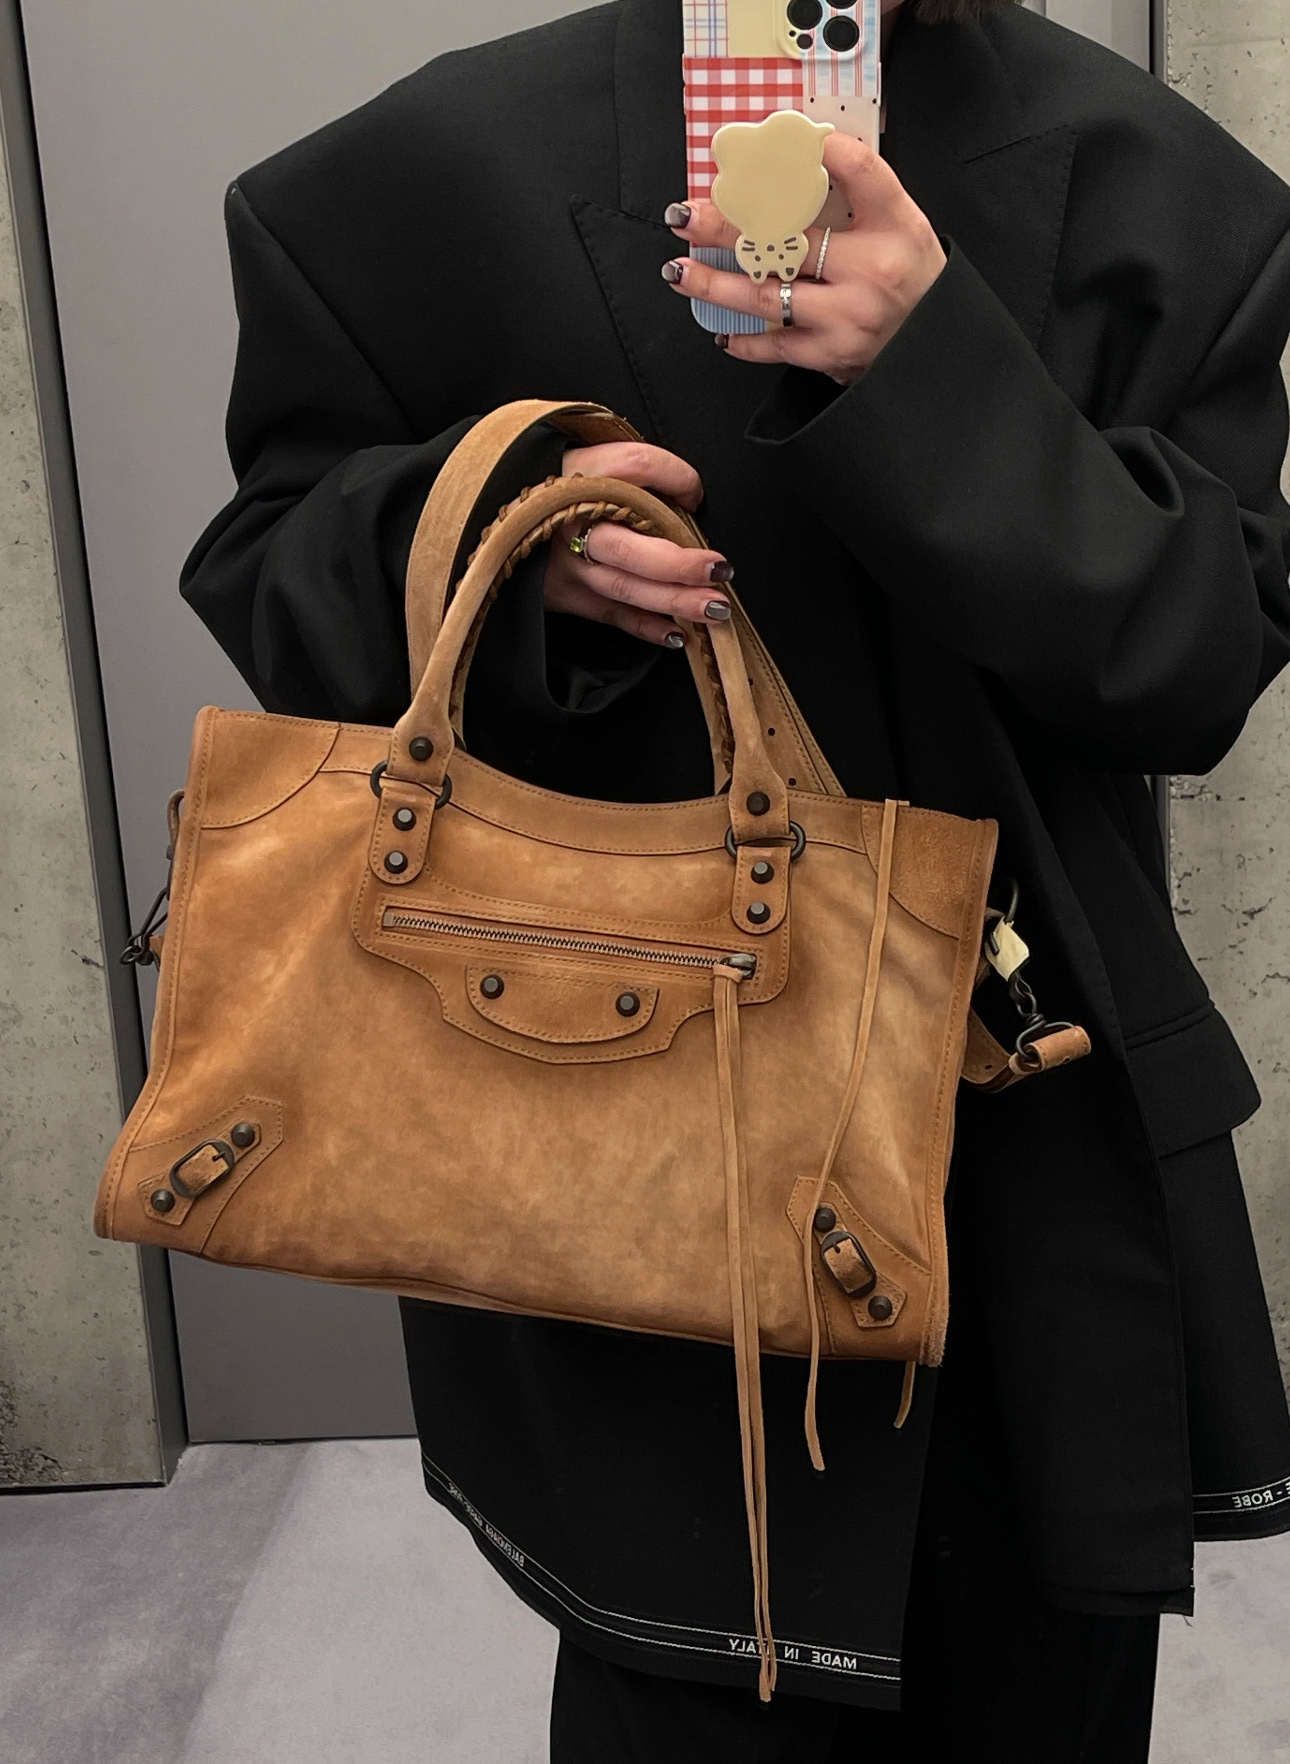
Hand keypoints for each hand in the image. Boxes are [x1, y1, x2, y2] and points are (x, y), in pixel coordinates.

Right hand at [546, 441, 734, 647]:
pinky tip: (677, 632)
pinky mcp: (562, 594)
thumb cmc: (550, 484)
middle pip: (629, 546)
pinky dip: (646, 626)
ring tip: (715, 607)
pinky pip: (611, 615)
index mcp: (574, 473)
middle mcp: (567, 520)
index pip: (634, 466)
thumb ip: (624, 470)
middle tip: (720, 569)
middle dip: (680, 563)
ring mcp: (563, 564)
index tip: (696, 492)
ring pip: (626, 587)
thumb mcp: (578, 458)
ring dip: (675, 600)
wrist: (491, 515)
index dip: (675, 476)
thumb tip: (683, 498)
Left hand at [661, 133, 944, 384]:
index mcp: (895, 228)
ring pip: (766, 297)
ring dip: (715, 284)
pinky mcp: (831, 355)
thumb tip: (805, 159)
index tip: (781, 139)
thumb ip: (860, 196)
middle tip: (688, 216)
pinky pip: (775, 346)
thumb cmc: (915, 285)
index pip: (857, 171)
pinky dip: (743, 340)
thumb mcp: (903, 228)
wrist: (936, 351)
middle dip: (726, 227)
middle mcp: (870, 272)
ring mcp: (847, 318)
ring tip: (680, 271)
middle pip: (786, 238)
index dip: (817, 150)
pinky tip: (720, 328)